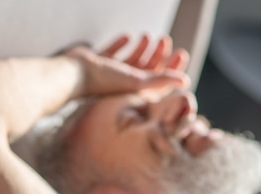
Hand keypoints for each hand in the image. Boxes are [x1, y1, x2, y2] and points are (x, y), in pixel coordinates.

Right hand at [65, 42, 189, 96]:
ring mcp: (107, 73)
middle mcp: (120, 83)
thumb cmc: (104, 82)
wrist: (74, 74)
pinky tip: (126, 36)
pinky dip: (119, 44)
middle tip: (165, 40)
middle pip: (145, 68)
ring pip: (129, 60)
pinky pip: (111, 52)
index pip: (157, 81)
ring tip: (146, 35)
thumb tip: (186, 81)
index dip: (171, 68)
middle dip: (157, 54)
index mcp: (132, 91)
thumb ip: (161, 81)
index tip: (180, 53)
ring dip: (140, 48)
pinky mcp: (95, 63)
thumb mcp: (137, 82)